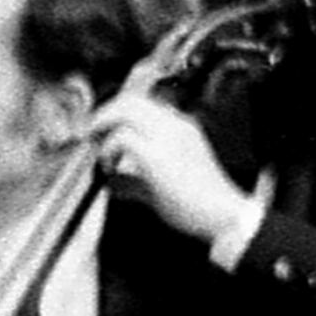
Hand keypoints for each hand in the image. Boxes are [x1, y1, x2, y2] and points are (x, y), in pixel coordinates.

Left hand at [89, 96, 250, 248]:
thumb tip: (116, 183)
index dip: (117, 114)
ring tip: (98, 149)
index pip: (143, 105)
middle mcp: (175, 126)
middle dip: (105, 114)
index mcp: (182, 128)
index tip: (102, 129)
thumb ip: (140, 178)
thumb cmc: (200, 204)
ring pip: (125, 109)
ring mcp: (167, 137)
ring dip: (105, 126)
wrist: (223, 215)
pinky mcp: (157, 156)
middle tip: (91, 134)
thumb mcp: (168, 183)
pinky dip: (109, 150)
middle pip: (131, 100)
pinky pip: (122, 138)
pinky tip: (109, 167)